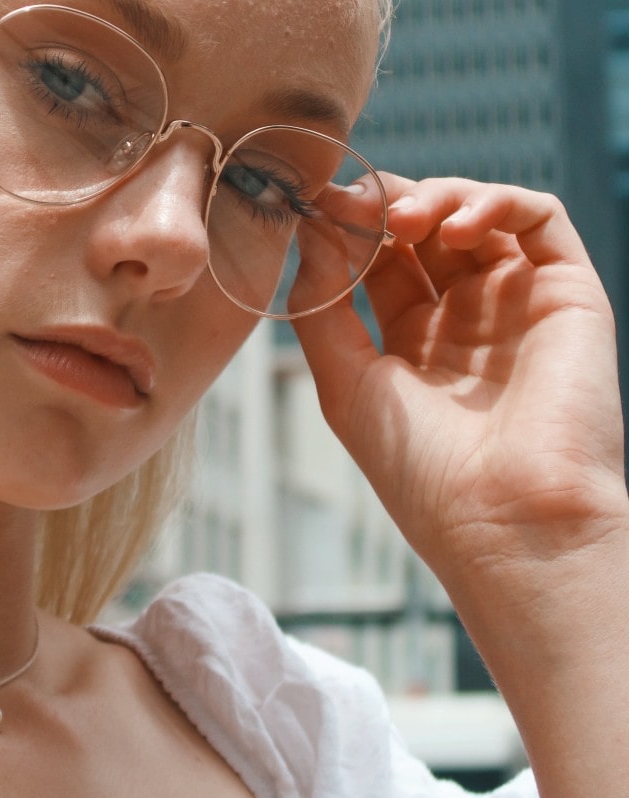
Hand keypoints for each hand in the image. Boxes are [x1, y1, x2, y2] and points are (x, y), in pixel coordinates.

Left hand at [292, 176, 628, 615]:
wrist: (504, 518)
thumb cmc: (420, 469)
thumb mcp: (346, 383)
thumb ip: (323, 305)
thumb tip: (311, 232)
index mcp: (412, 342)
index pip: (379, 259)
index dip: (348, 227)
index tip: (312, 206)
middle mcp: (466, 318)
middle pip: (425, 229)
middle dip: (384, 203)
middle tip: (351, 201)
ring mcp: (516, 303)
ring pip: (478, 214)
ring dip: (435, 197)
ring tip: (401, 220)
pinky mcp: (567, 294)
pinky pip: (540, 220)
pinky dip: (496, 202)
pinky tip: (455, 226)